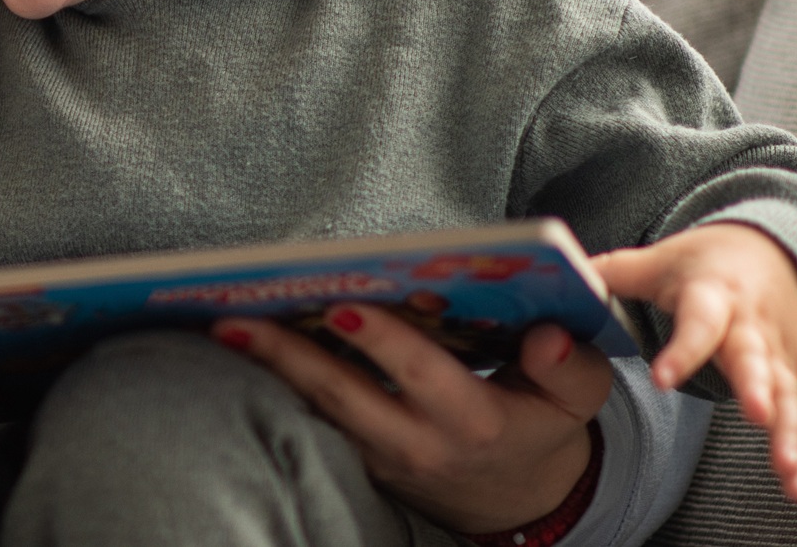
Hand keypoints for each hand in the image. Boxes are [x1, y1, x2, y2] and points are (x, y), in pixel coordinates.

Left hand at [213, 309, 609, 533]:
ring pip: (318, 412)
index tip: (341, 303)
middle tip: (239, 316)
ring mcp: (383, 457)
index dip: (381, 341)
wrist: (516, 492)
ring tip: (221, 326)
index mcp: (475, 423)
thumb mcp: (576, 400)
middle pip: (346, 397)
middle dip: (290, 357)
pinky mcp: (360, 459)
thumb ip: (570, 367)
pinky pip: (313, 421)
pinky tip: (239, 349)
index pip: (421, 376)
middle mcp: (420, 445)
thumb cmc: (539, 422)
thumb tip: (546, 336)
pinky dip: (275, 385)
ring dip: (268, 371)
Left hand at [592, 222, 796, 500]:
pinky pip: (794, 416)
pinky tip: (795, 487)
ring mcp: (773, 354)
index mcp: (711, 295)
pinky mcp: (787, 377)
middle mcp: (749, 326)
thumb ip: (610, 274)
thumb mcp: (659, 262)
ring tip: (786, 468)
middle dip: (756, 387)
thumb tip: (559, 278)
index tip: (663, 379)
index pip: (698, 322)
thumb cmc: (702, 265)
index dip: (683, 349)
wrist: (771, 253)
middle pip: (752, 357)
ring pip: (784, 394)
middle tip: (757, 416)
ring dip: (787, 432)